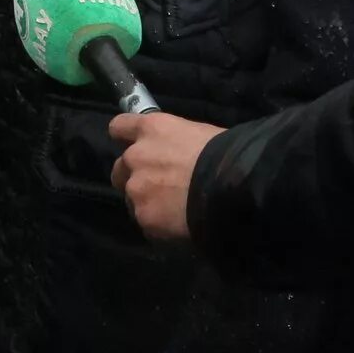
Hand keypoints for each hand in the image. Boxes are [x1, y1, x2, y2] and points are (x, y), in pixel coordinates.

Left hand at [108, 112, 224, 240]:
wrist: (234, 189)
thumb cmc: (228, 155)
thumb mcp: (200, 135)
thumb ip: (176, 144)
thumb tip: (179, 155)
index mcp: (151, 129)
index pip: (119, 126)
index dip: (126, 138)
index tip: (134, 145)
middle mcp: (135, 156)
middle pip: (120, 167)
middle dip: (134, 175)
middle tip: (158, 186)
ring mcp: (136, 188)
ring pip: (131, 197)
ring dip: (146, 201)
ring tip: (172, 210)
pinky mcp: (144, 217)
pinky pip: (146, 222)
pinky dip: (159, 224)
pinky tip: (179, 226)